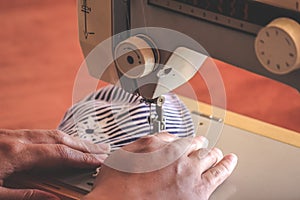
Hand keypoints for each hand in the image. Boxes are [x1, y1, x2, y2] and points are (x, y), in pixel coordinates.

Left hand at [0, 129, 109, 199]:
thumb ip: (25, 195)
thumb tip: (54, 199)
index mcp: (15, 154)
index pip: (60, 154)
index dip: (82, 158)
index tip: (99, 161)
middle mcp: (18, 139)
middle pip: (61, 138)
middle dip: (84, 144)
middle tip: (103, 150)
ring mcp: (12, 134)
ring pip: (51, 133)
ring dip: (73, 140)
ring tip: (89, 146)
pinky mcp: (8, 134)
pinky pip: (41, 133)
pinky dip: (58, 138)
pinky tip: (63, 143)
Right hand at [84, 133, 237, 199]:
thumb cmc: (116, 186)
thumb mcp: (124, 154)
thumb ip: (147, 143)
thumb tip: (163, 138)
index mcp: (158, 145)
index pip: (178, 138)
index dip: (183, 141)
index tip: (185, 142)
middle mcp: (175, 156)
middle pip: (195, 145)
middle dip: (200, 145)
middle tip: (202, 145)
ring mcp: (188, 172)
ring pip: (208, 157)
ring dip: (213, 153)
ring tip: (218, 153)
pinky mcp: (197, 191)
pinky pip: (218, 174)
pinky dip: (227, 165)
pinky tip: (230, 161)